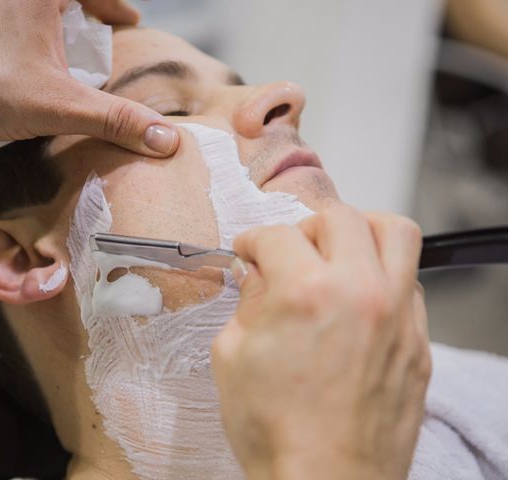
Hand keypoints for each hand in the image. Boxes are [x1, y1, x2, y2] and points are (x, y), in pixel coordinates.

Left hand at [0, 0, 178, 159]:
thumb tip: (165, 139)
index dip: (114, 3)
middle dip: (85, 11)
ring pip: (31, 2)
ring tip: (64, 49)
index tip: (128, 19)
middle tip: (100, 33)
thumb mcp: (59, 106)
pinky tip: (23, 56)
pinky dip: (25, 25)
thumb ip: (116, 121)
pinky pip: (5, 10)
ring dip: (53, 18)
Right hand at [212, 206, 430, 479]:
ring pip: (396, 233)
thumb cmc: (276, 431)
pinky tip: (361, 299)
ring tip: (339, 253)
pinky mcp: (418, 343)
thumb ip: (247, 302)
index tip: (249, 250)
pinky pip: (412, 282)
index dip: (252, 240)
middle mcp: (359, 293)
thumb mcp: (233, 357)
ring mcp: (398, 316)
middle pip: (340, 217)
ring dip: (361, 231)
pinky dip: (385, 275)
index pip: (277, 236)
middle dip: (304, 226)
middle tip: (290, 250)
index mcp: (305, 294)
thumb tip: (257, 273)